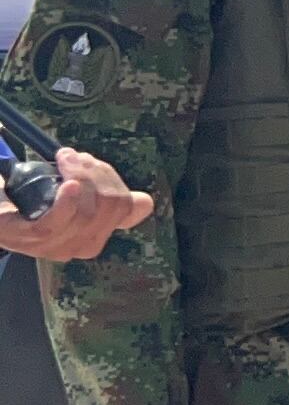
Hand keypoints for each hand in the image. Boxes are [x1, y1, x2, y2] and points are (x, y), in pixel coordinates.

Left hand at [0, 150, 157, 260]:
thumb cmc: (27, 199)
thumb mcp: (70, 195)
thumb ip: (101, 195)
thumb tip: (145, 204)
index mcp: (96, 233)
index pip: (130, 209)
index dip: (121, 184)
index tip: (95, 167)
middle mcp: (81, 246)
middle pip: (111, 205)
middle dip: (97, 173)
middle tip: (71, 157)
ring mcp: (54, 246)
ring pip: (87, 212)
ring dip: (79, 177)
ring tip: (62, 161)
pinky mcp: (29, 240)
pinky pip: (56, 225)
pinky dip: (67, 203)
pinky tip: (68, 186)